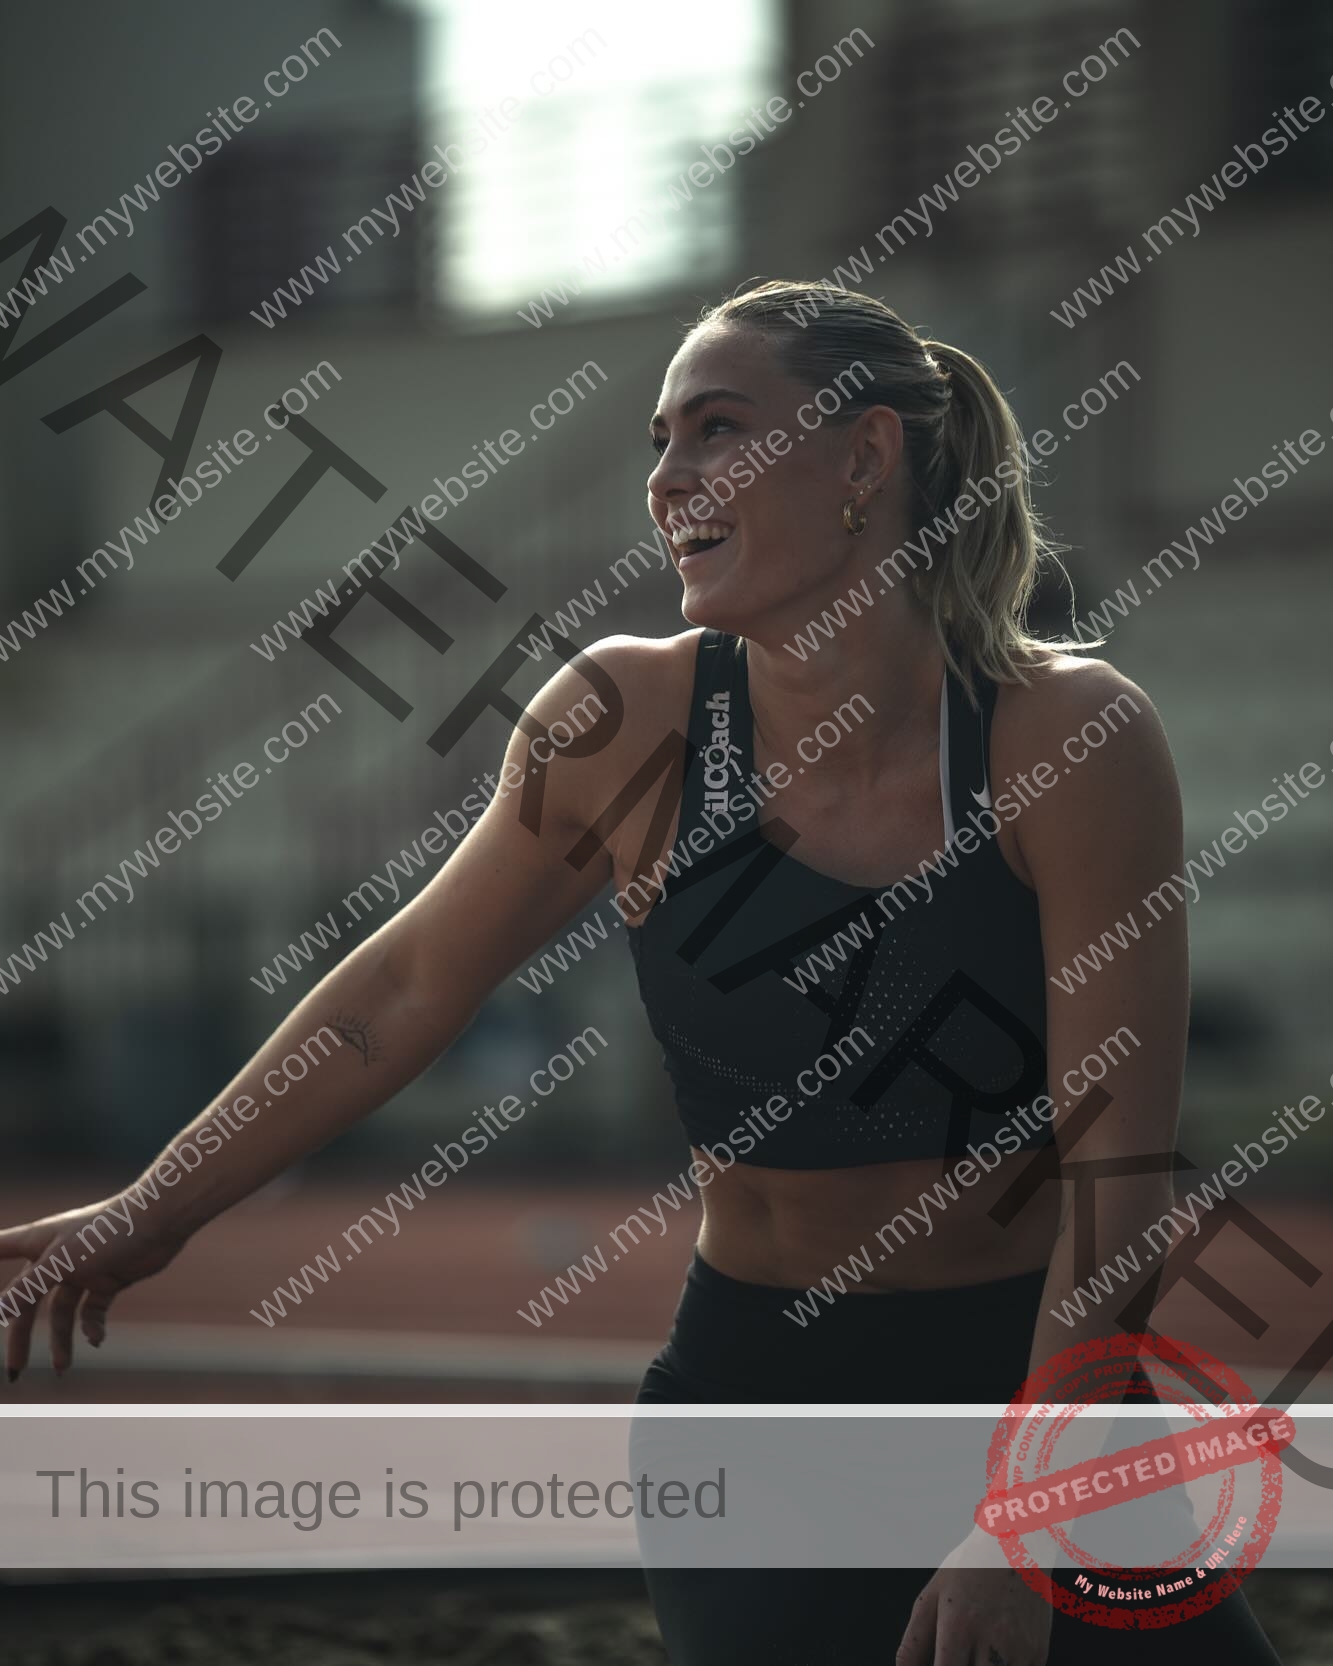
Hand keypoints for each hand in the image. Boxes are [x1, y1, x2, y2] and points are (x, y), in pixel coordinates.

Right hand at [0, 1198, 189, 1379]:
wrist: (159, 1222)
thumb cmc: (106, 1231)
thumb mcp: (60, 1262)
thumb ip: (28, 1287)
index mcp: (38, 1243)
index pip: (0, 1249)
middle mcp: (57, 1257)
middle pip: (28, 1300)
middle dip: (21, 1335)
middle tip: (16, 1370)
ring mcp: (84, 1269)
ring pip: (62, 1311)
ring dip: (61, 1339)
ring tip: (62, 1368)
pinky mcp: (109, 1278)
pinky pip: (93, 1310)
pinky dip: (92, 1326)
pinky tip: (97, 1339)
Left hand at [897, 1530, 1052, 1665]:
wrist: (1017, 1543)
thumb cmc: (970, 1569)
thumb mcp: (933, 1596)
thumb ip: (914, 1641)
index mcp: (959, 1627)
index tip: (941, 1665)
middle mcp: (991, 1642)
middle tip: (959, 1657)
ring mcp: (1019, 1650)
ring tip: (978, 1652)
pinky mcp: (1039, 1654)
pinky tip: (998, 1652)